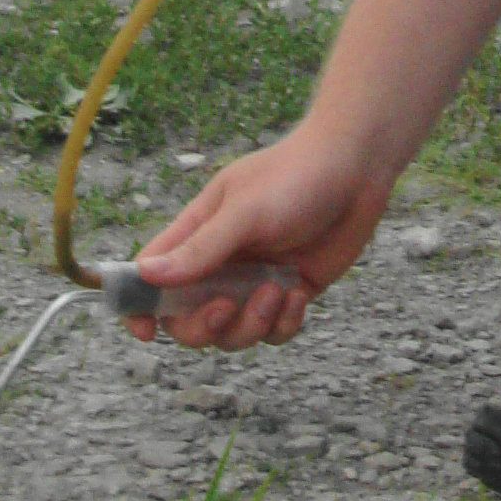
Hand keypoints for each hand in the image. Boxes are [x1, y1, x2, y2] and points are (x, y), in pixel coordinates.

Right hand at [128, 122, 394, 349]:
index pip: (151, 277)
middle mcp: (222, 263)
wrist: (359, 166)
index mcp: (198, 234)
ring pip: (232, 334)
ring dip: (251, 325)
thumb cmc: (297, 175)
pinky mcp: (290, 292)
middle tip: (226, 307)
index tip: (146, 332)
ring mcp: (256, 281)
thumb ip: (201, 247)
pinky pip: (273, 331)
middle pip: (188, 322)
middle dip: (203, 327)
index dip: (140, 308)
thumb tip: (146, 275)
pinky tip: (300, 293)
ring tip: (278, 291)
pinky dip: (284, 323)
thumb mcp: (246, 210)